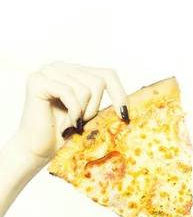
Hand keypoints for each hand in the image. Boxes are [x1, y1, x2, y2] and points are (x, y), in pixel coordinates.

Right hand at [13, 61, 128, 160]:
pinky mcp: (38, 80)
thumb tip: (130, 109)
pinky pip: (69, 93)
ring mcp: (49, 71)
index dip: (119, 93)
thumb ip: (104, 105)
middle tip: (82, 125)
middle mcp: (62, 67)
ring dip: (82, 114)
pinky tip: (65, 126)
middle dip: (95, 109)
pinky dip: (73, 113)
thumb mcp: (90, 117)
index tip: (125, 116)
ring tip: (71, 126)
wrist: (38, 150)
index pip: (107, 74)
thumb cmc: (64, 135)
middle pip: (98, 81)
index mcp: (76, 72)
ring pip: (86, 88)